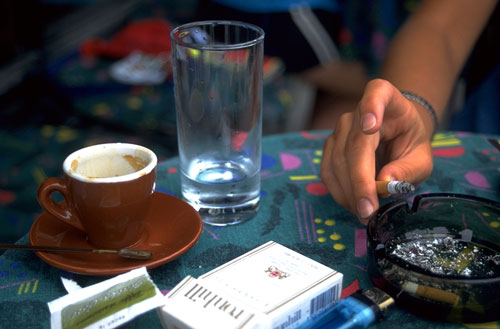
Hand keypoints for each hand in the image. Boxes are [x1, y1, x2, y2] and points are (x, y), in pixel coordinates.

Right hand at [320, 79, 433, 223]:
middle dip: (359, 182)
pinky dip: (340, 193)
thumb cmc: (409, 143)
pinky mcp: (329, 147)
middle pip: (354, 145)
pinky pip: (328, 172)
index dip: (371, 108)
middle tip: (369, 212)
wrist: (396, 136)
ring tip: (365, 214)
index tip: (370, 126)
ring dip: (349, 193)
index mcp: (387, 99)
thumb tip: (385, 183)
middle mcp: (357, 112)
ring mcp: (340, 129)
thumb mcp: (422, 158)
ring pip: (337, 162)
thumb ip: (408, 169)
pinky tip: (355, 205)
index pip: (377, 93)